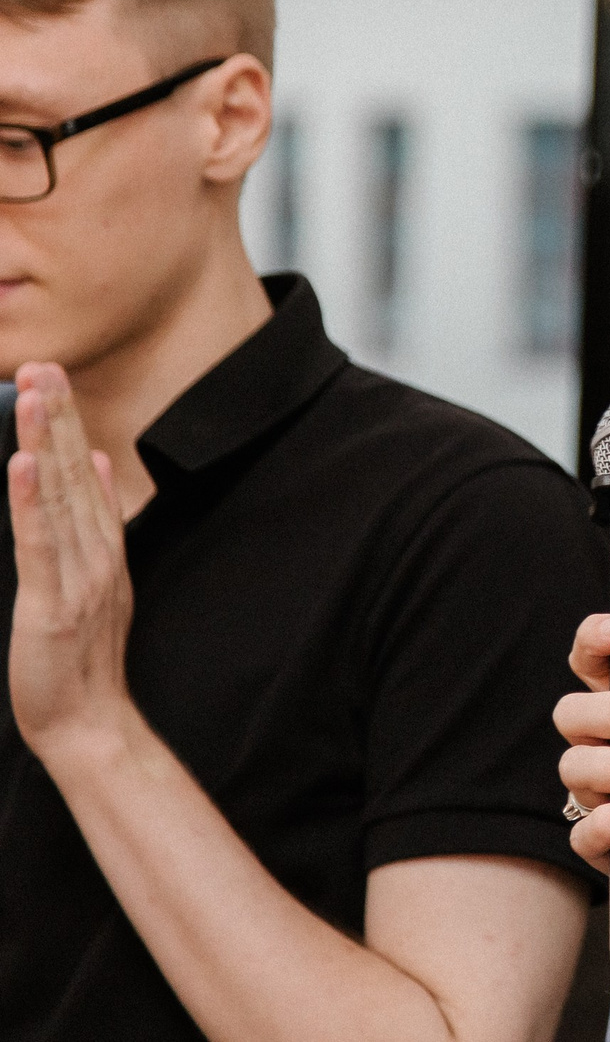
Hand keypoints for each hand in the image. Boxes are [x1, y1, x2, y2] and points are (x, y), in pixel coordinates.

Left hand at [7, 364, 136, 761]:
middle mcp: (97, 553)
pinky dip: (31, 501)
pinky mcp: (50, 604)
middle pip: (78, 472)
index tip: (52, 377)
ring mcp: (77, 577)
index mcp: (105, 547)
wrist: (88, 722)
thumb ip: (98, 521)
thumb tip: (103, 463)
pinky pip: (39, 543)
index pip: (88, 472)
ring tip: (35, 395)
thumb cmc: (82, 659)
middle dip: (60, 416)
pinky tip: (24, 464)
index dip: (71, 422)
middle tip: (44, 365)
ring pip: (59, 496)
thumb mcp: (97, 581)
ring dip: (48, 440)